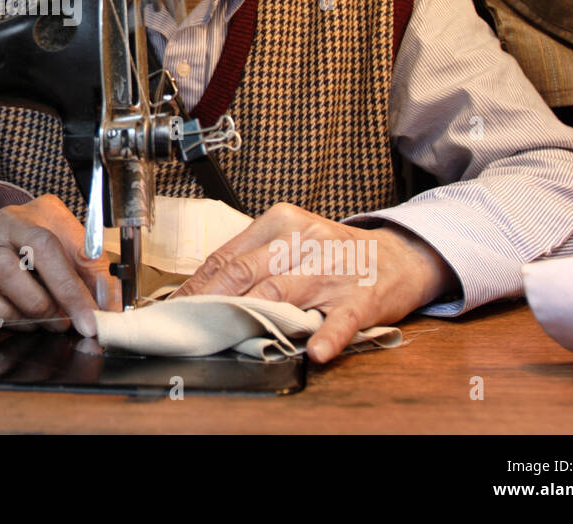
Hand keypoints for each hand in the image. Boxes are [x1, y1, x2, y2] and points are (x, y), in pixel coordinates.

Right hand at [0, 195, 119, 336]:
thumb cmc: (29, 257)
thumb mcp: (64, 254)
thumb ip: (89, 274)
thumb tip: (109, 303)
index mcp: (42, 213)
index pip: (71, 241)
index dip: (85, 282)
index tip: (99, 313)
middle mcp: (10, 222)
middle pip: (42, 249)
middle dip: (65, 294)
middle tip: (76, 324)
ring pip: (10, 274)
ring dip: (35, 308)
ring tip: (48, 322)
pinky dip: (6, 315)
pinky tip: (20, 320)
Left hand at [177, 202, 457, 363]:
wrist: (397, 255)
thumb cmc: (333, 252)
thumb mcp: (291, 241)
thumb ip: (252, 259)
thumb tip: (200, 288)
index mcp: (281, 222)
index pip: (227, 256)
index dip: (196, 285)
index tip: (174, 307)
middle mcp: (305, 241)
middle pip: (246, 273)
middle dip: (211, 302)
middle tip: (189, 326)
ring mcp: (333, 269)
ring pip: (282, 293)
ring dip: (252, 317)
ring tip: (227, 336)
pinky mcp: (362, 298)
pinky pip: (340, 320)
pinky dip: (326, 336)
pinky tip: (314, 351)